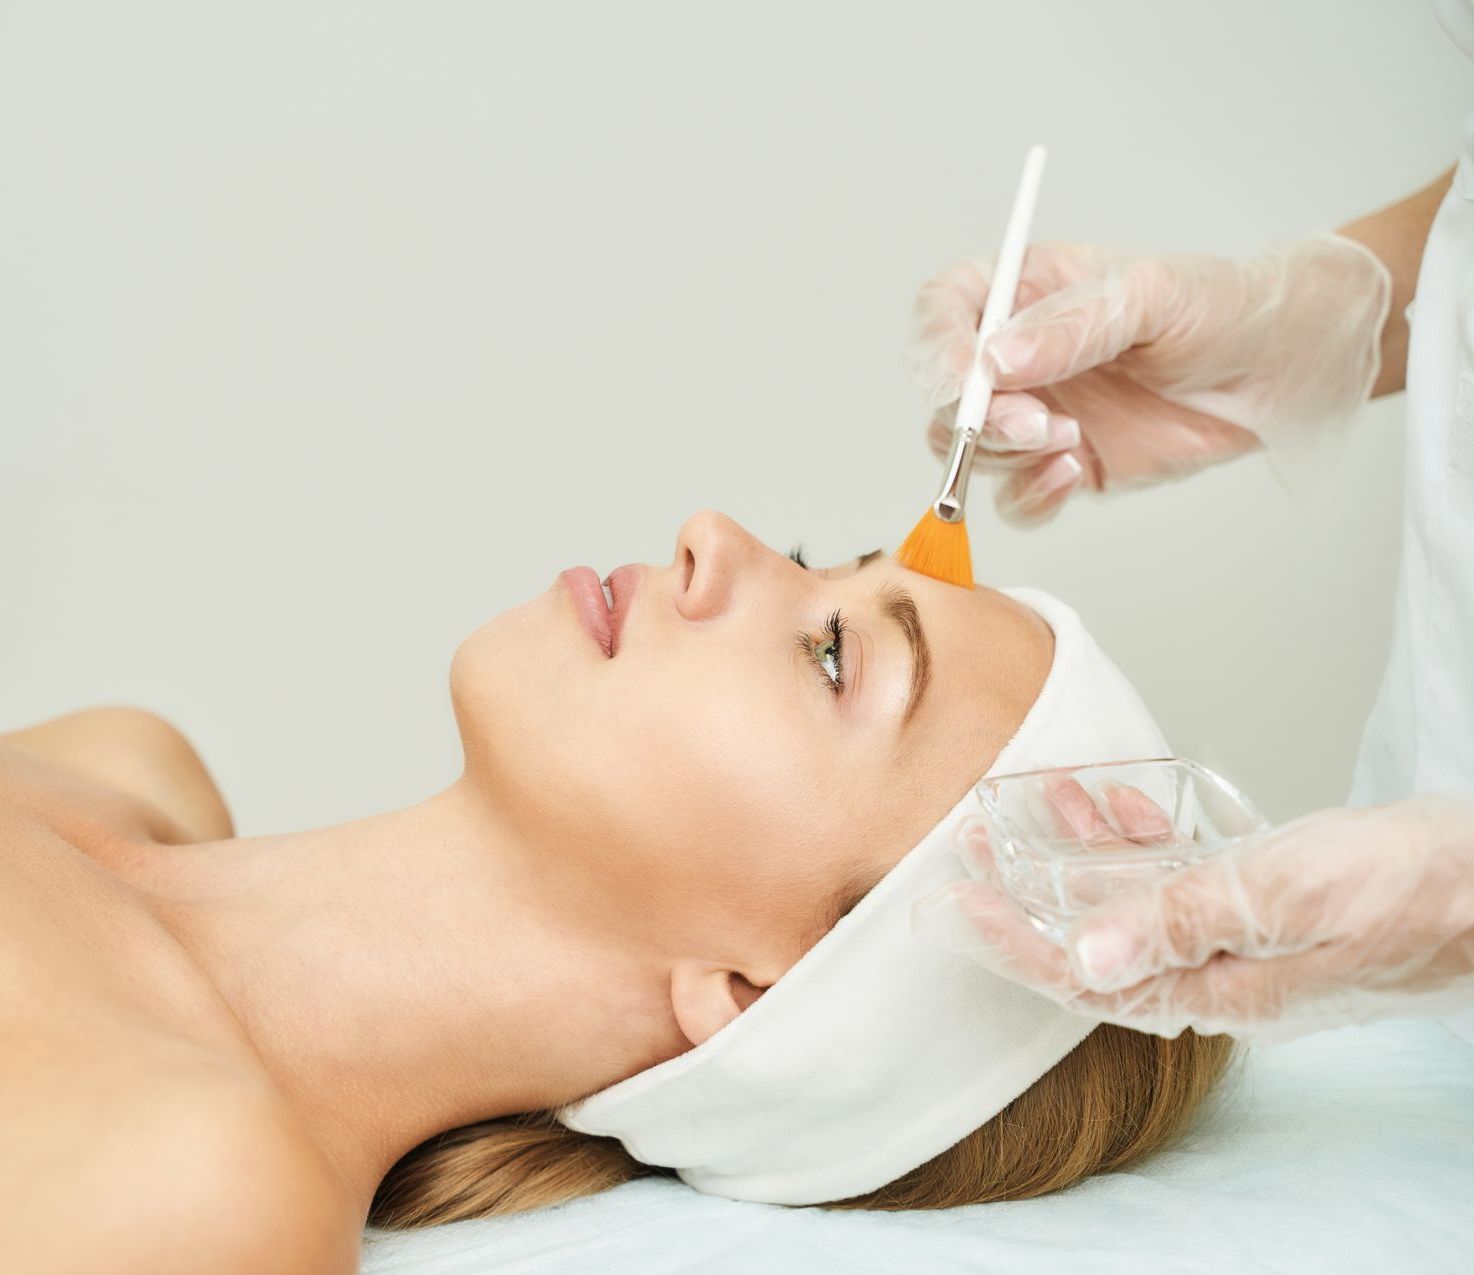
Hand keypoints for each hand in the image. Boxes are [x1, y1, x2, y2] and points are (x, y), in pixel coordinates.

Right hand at [908, 235, 1390, 523]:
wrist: (1285, 367)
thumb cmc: (1224, 308)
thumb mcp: (1151, 296)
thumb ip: (1071, 326)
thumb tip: (995, 359)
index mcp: (1027, 293)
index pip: (944, 311)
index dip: (938, 346)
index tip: (966, 376)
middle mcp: (1020, 356)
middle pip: (948, 394)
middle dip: (977, 417)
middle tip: (1035, 424)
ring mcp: (1040, 413)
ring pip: (972, 449)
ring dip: (1006, 454)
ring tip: (1072, 440)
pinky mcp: (1067, 464)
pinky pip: (1016, 497)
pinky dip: (1030, 496)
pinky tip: (1072, 472)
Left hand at [913, 791, 1473, 1043]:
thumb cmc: (1406, 891)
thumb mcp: (1282, 896)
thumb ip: (1182, 921)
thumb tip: (1086, 955)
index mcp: (1215, 985)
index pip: (1087, 976)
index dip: (1014, 941)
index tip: (957, 903)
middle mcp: (1216, 968)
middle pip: (1096, 935)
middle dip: (1028, 891)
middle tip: (972, 844)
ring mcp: (1238, 935)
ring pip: (1133, 898)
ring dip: (1078, 853)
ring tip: (1031, 804)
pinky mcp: (1260, 901)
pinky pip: (1178, 877)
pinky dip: (1139, 842)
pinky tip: (1114, 806)